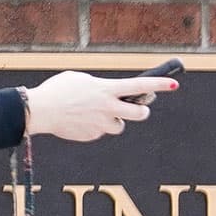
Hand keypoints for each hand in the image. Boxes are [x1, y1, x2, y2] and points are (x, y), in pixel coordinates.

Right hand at [21, 72, 177, 142]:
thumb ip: (101, 86)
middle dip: (142, 112)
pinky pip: (100, 132)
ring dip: (113, 121)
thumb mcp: (82, 80)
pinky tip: (79, 120)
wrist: (40, 110)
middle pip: (139, 115)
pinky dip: (94, 127)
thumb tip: (111, 95)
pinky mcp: (92, 136)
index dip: (160, 84)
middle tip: (138, 110)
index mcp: (107, 89)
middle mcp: (108, 108)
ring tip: (95, 113)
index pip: (140, 86)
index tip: (175, 83)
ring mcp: (101, 124)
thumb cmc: (59, 90)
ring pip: (119, 126)